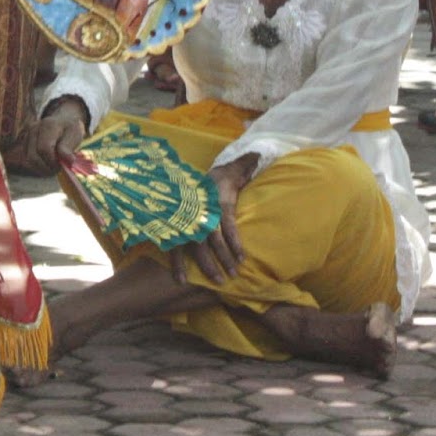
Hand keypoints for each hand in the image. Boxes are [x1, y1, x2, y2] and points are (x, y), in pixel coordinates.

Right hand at [18, 97, 89, 175]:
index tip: (63, 165)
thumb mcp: (75, 134)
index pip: (44, 149)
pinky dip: (37, 166)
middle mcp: (33, 129)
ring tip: (53, 166)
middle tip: (58, 168)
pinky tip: (47, 163)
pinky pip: (26, 160)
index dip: (53, 161)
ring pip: (28, 161)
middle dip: (47, 167)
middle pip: (33, 157)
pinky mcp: (23, 142)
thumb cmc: (70, 128)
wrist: (62, 119)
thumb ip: (69, 147)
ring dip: (41, 168)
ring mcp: (26, 135)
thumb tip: (68, 161)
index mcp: (47, 125)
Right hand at [167, 155, 254, 284]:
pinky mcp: (177, 226)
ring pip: (193, 244)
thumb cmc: (220, 178)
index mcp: (213, 197)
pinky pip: (175, 246)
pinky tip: (182, 280)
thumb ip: (245, 164)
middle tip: (231, 276)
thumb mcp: (232, 169)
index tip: (241, 258)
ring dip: (204, 264)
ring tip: (216, 281)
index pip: (224, 219)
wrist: (194, 176)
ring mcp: (185, 219)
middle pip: (208, 237)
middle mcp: (198, 210)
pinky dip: (177, 264)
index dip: (232, 239)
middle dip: (220, 258)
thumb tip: (259, 155)